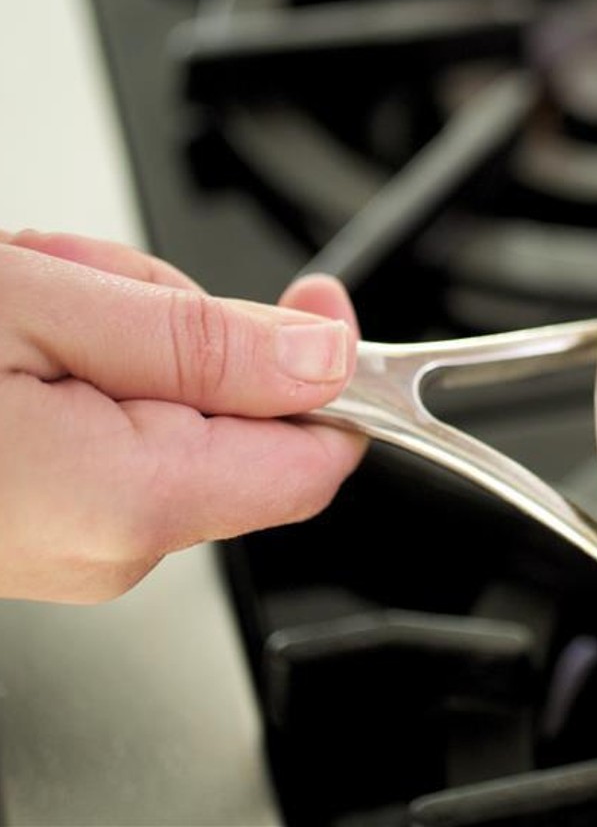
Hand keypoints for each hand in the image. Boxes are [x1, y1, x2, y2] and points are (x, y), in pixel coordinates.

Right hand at [0, 231, 365, 602]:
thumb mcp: (46, 307)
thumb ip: (200, 340)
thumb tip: (323, 360)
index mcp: (134, 501)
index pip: (312, 461)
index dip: (333, 372)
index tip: (316, 300)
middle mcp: (103, 549)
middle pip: (235, 420)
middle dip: (184, 330)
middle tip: (88, 280)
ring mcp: (62, 545)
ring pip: (164, 412)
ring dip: (114, 336)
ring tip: (32, 301)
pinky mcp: (29, 525)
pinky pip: (100, 431)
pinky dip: (69, 367)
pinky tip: (12, 340)